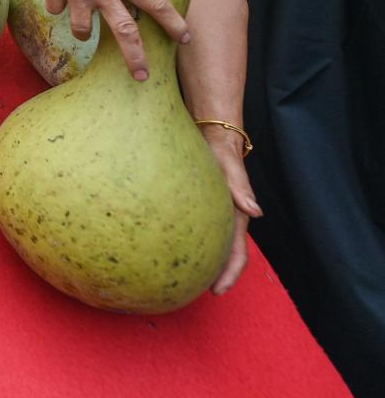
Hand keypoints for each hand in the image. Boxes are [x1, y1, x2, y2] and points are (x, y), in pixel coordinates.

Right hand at [29, 0, 189, 79]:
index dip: (174, 23)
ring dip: (83, 33)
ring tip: (82, 28)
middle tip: (142, 76)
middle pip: (126, 32)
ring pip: (83, 31)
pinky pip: (56, 9)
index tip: (186, 39)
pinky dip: (57, 5)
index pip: (157, 4)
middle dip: (136, 58)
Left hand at [200, 126, 261, 295]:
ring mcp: (214, 213)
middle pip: (224, 255)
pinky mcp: (201, 206)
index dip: (229, 274)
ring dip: (203, 262)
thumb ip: (240, 185)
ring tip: (184, 278)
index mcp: (237, 215)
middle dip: (214, 276)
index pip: (238, 252)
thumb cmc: (221, 150)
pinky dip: (191, 243)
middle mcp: (227, 218)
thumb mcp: (229, 165)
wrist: (212, 135)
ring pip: (211, 245)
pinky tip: (173, 247)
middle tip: (194, 292)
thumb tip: (254, 211)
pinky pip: (197, 230)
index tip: (217, 291)